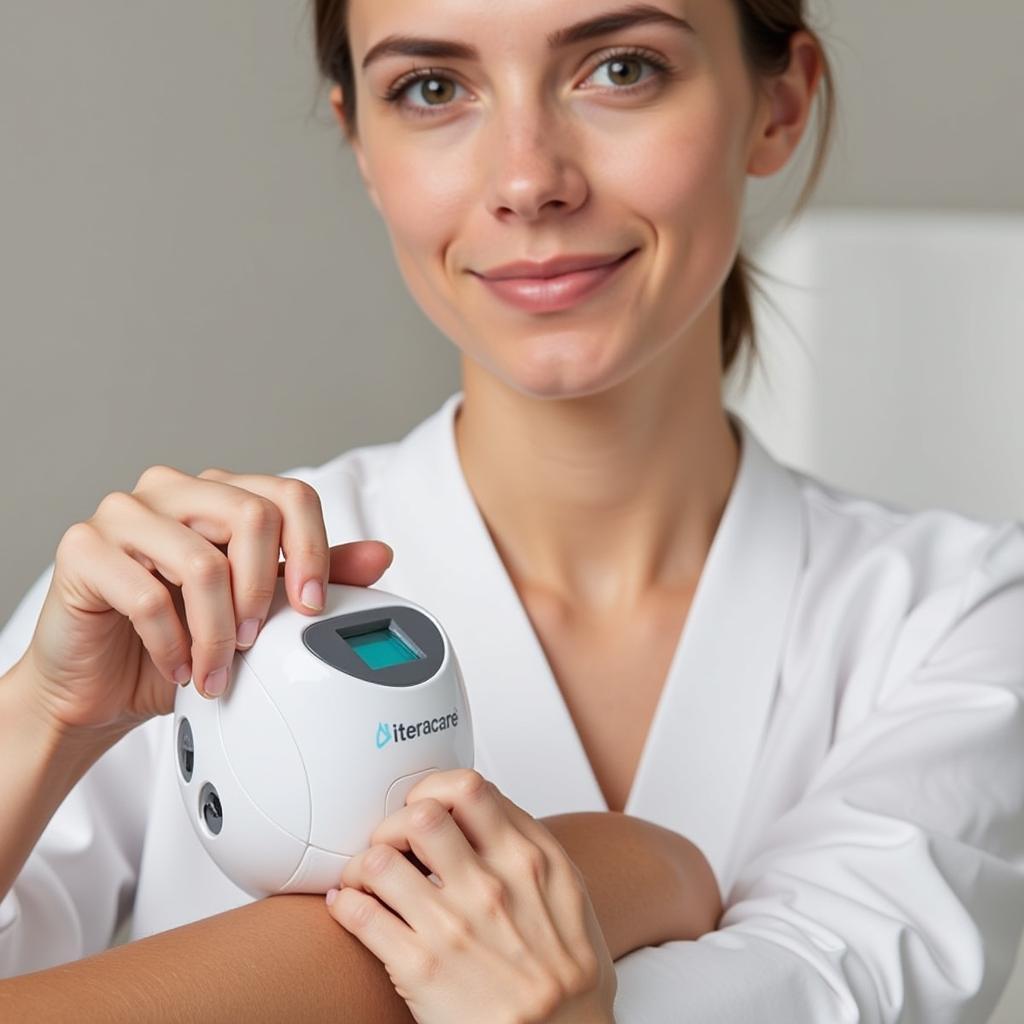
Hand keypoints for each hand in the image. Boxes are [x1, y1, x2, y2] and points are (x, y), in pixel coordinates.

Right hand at [22, 464, 392, 741]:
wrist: (101, 687)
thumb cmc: (179, 641)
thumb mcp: (258, 613)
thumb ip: (310, 578)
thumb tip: (380, 554)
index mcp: (219, 493)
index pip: (288, 495)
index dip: (313, 551)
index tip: (312, 609)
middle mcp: (173, 490)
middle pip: (252, 514)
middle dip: (263, 593)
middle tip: (256, 644)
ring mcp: (123, 513)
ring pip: (202, 561)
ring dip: (218, 633)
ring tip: (216, 672)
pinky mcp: (81, 548)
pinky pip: (146, 596)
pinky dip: (172, 646)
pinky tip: (176, 669)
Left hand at [325, 768, 616, 1023]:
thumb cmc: (567, 969)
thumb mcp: (568, 890)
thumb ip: (528, 841)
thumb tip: (486, 806)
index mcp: (527, 860)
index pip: (468, 788)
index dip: (435, 789)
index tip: (424, 804)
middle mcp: (489, 886)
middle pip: (421, 815)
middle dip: (397, 822)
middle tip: (394, 842)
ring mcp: (452, 926)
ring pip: (381, 860)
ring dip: (365, 864)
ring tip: (368, 875)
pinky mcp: (419, 969)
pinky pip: (360, 915)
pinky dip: (346, 904)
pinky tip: (352, 906)